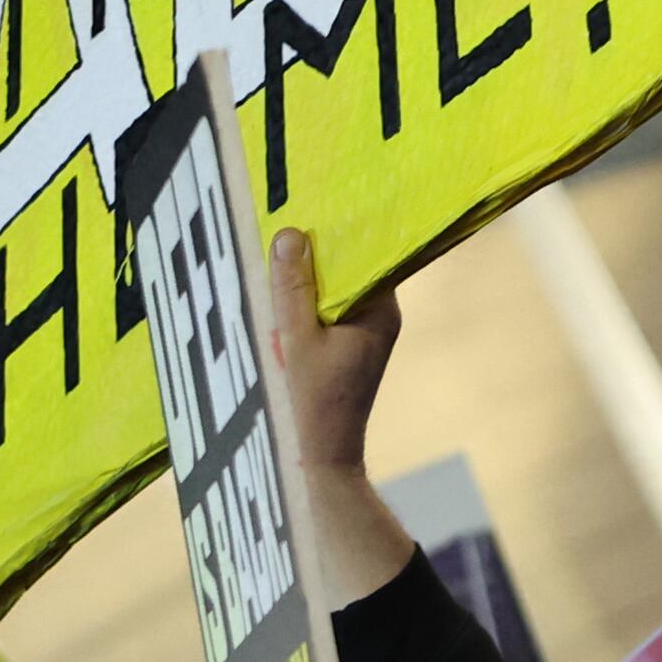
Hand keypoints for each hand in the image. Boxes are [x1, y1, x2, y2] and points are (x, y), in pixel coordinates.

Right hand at [266, 226, 400, 482]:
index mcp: (381, 310)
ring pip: (338, 289)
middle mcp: (382, 315)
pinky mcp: (352, 345)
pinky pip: (332, 309)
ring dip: (310, 278)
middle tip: (286, 225)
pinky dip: (310, 301)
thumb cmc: (314, 399)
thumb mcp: (296, 338)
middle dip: (319, 253)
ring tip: (279, 253)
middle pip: (351, 269)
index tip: (313, 207)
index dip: (340, 232)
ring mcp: (368, 331)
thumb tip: (291, 234)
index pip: (368, 255)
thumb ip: (293, 288)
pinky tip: (282, 294)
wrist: (326, 454)